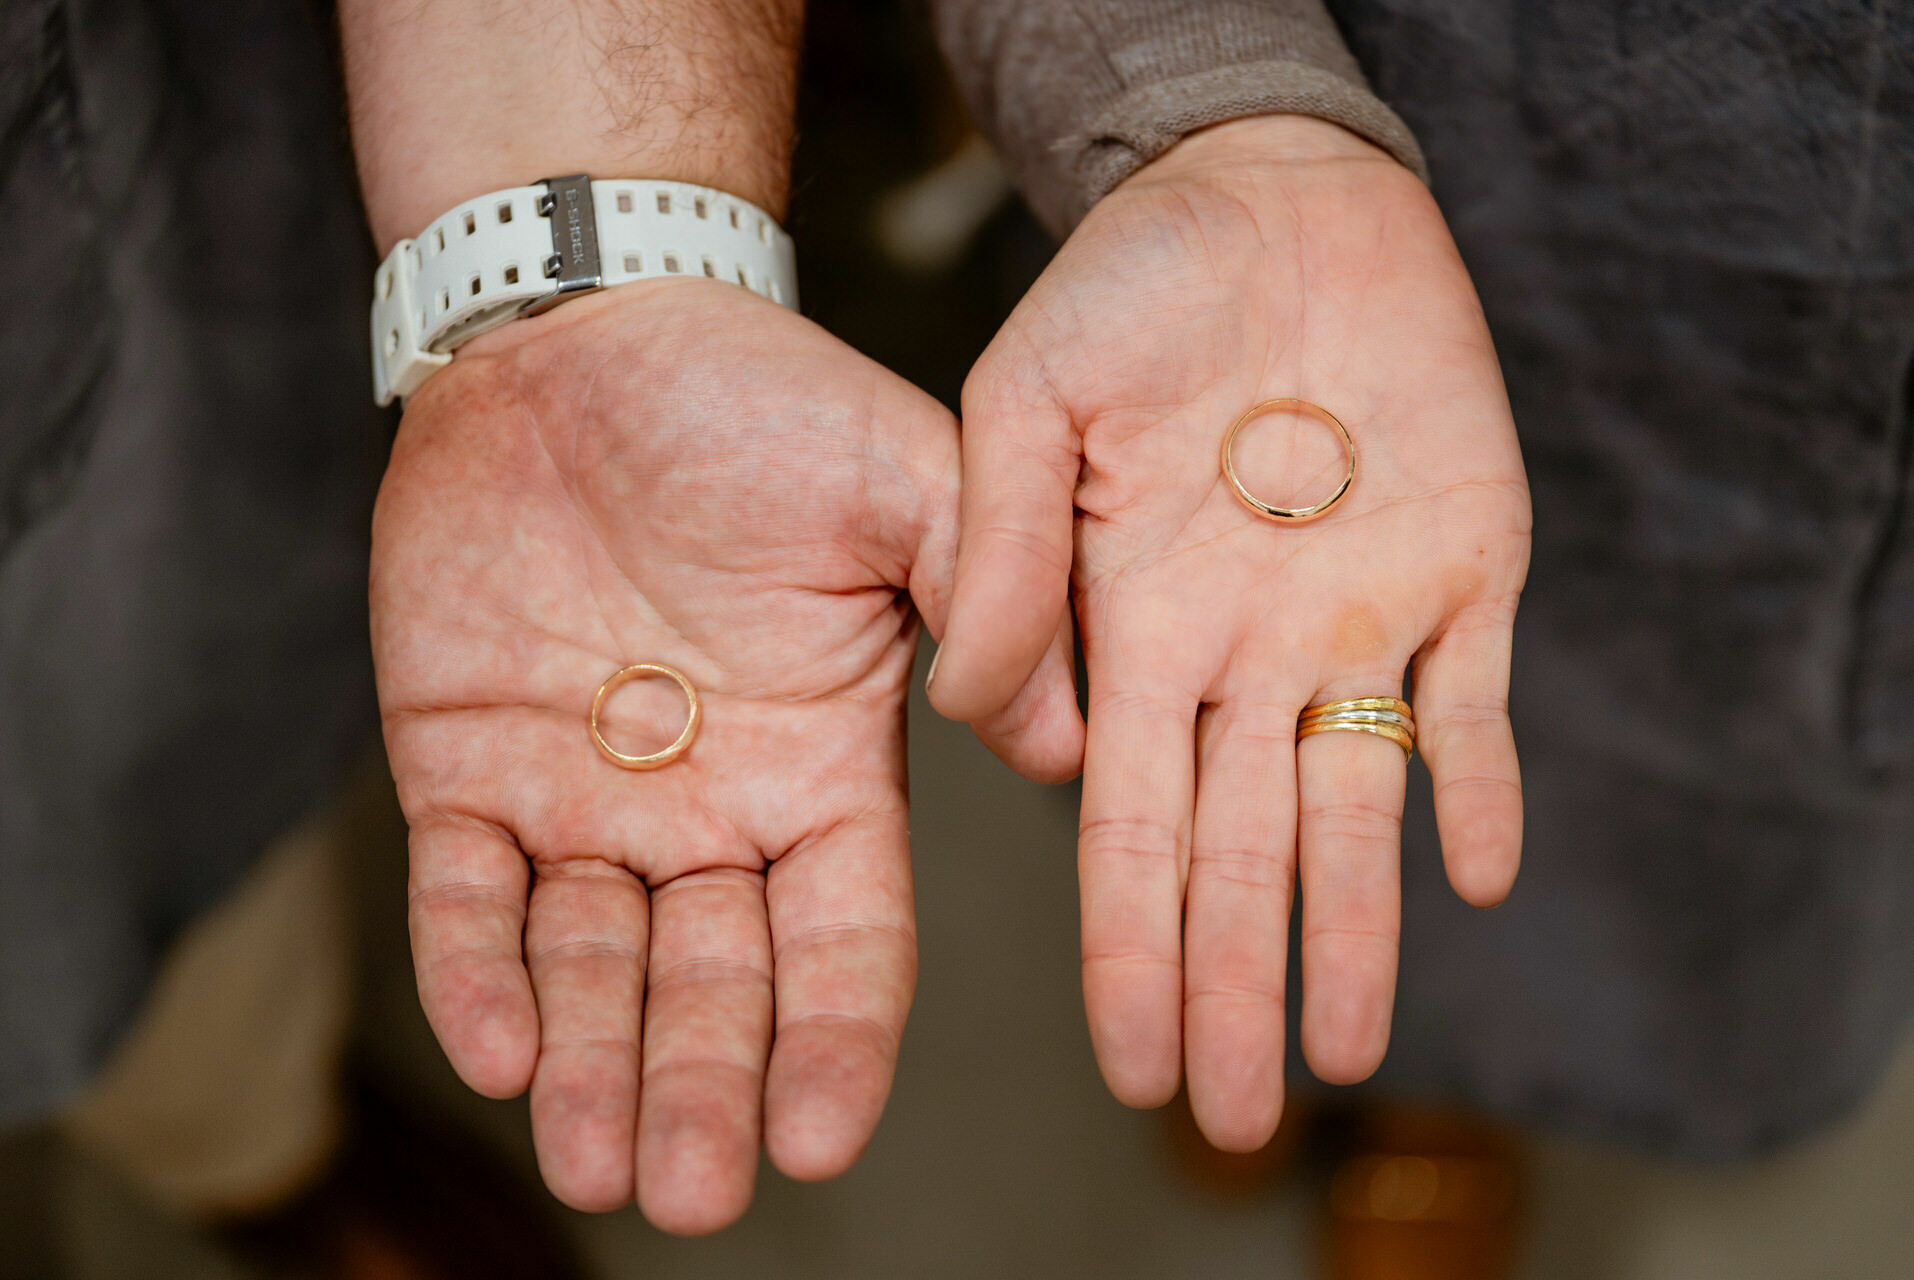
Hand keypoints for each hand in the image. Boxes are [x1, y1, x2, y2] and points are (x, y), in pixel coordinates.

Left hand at [372, 282, 963, 1232]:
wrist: (585, 333)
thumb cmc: (759, 398)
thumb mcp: (902, 477)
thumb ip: (988, 599)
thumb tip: (1073, 747)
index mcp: (822, 766)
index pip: (843, 936)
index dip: (834, 1038)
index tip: (819, 1132)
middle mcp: (710, 806)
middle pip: (714, 982)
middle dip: (704, 1087)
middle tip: (696, 1191)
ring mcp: (586, 795)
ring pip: (590, 965)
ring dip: (591, 1065)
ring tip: (596, 1167)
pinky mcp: (465, 765)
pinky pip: (467, 891)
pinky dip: (475, 970)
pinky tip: (493, 1048)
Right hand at [929, 116, 1530, 1149]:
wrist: (1270, 196)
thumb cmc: (1128, 286)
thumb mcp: (1026, 399)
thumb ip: (1001, 550)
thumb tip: (973, 714)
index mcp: (1135, 628)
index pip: (1128, 823)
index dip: (1129, 944)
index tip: (1130, 1058)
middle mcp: (1242, 652)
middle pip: (1237, 850)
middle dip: (1231, 983)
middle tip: (1234, 1116)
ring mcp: (1356, 617)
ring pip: (1354, 806)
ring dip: (1353, 927)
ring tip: (1343, 1053)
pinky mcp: (1466, 564)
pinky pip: (1475, 698)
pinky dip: (1479, 784)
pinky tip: (1474, 879)